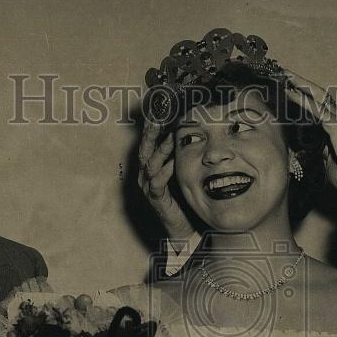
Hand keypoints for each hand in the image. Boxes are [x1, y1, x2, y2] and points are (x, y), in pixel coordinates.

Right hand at [138, 121, 195, 241]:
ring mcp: (149, 186)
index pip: (148, 142)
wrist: (183, 225)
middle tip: (156, 119)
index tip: (157, 111)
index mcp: (151, 165)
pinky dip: (166, 171)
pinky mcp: (156, 199)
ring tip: (169, 138)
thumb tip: (192, 132)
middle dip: (150, 133)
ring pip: (150, 164)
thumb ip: (181, 153)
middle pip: (144, 149)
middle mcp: (146, 174)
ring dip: (160, 150)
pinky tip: (174, 163)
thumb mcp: (182, 170)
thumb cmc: (183, 196)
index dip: (151, 127)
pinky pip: (157, 182)